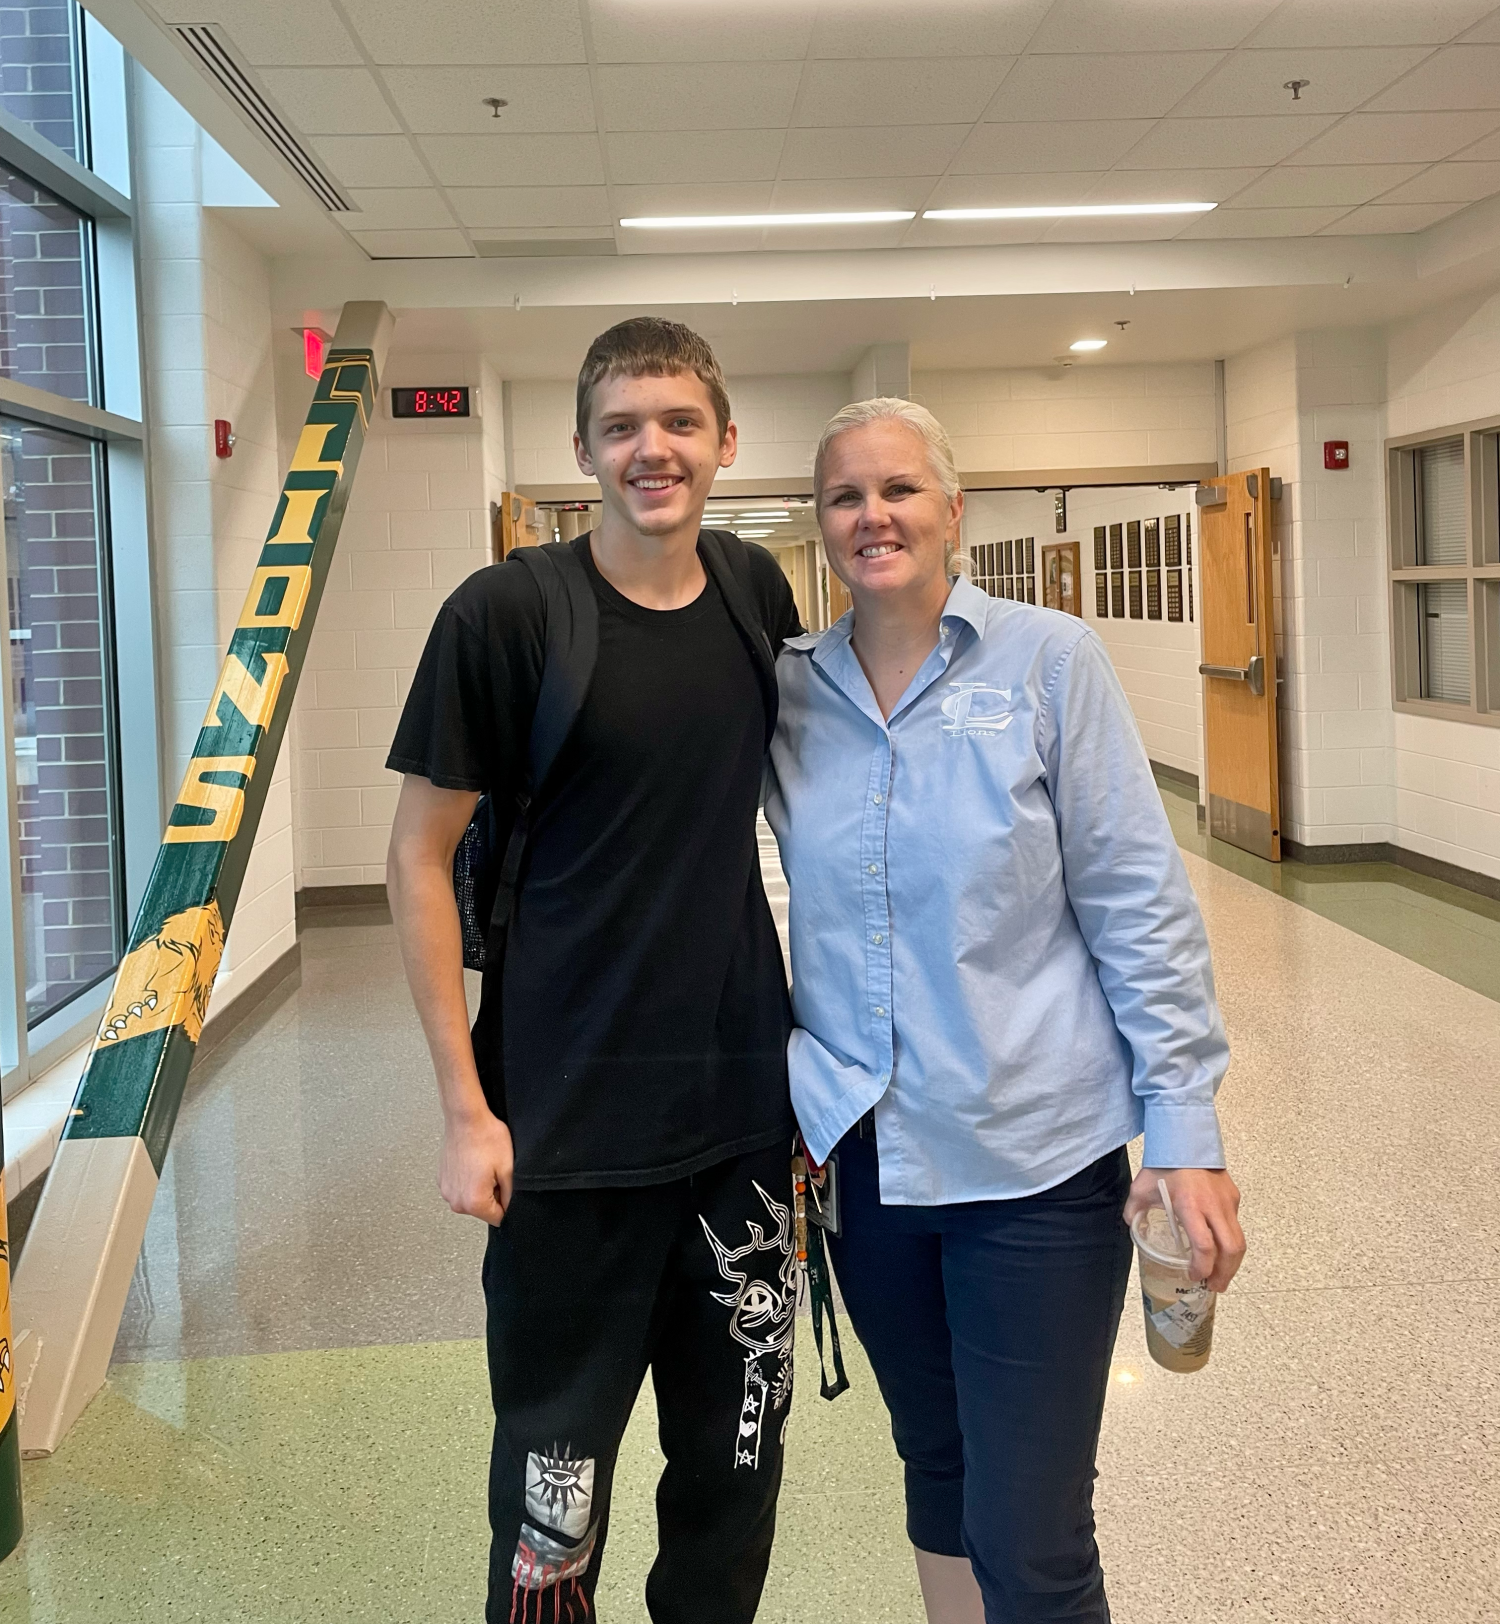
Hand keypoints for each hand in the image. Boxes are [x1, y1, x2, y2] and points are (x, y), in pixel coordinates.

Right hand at [440, 1107, 513, 1224]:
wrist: (466, 1118)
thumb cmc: (485, 1137)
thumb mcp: (508, 1169)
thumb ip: (511, 1196)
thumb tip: (510, 1209)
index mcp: (473, 1202)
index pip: (498, 1218)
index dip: (506, 1202)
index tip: (504, 1185)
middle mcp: (455, 1201)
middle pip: (483, 1210)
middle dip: (493, 1195)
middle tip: (494, 1172)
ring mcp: (446, 1191)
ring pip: (472, 1200)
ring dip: (480, 1188)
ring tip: (482, 1166)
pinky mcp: (442, 1180)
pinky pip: (461, 1189)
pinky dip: (468, 1180)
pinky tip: (472, 1163)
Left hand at [1124, 1166, 1243, 1292]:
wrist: (1186, 1137)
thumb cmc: (1164, 1163)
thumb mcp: (1142, 1188)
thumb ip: (1135, 1210)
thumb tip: (1134, 1228)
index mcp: (1190, 1205)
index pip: (1204, 1245)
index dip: (1201, 1267)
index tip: (1193, 1276)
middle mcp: (1213, 1206)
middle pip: (1230, 1249)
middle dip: (1224, 1273)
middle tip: (1214, 1287)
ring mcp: (1227, 1202)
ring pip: (1239, 1240)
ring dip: (1231, 1263)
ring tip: (1220, 1275)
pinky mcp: (1234, 1197)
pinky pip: (1235, 1225)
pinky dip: (1230, 1242)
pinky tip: (1219, 1248)